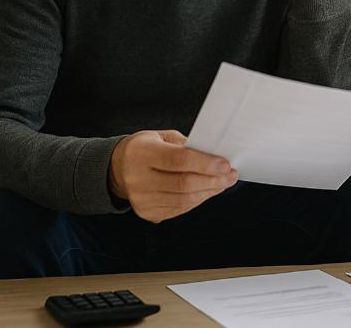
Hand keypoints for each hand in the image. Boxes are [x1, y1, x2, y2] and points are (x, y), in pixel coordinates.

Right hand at [108, 130, 237, 222]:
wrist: (120, 168)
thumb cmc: (147, 148)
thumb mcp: (163, 137)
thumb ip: (187, 146)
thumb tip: (215, 156)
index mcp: (142, 153)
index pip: (178, 160)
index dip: (205, 164)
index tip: (225, 164)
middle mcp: (137, 178)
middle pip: (183, 183)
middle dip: (212, 180)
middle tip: (230, 175)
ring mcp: (141, 199)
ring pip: (183, 200)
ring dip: (209, 192)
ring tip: (223, 183)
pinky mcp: (146, 212)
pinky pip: (178, 209)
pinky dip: (197, 200)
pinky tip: (208, 191)